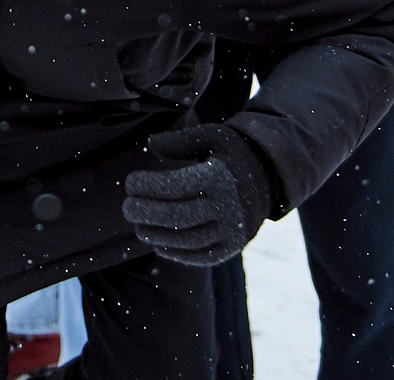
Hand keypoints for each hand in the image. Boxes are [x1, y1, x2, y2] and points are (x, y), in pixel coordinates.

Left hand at [121, 124, 273, 267]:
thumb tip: (151, 145)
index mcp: (220, 177)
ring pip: (189, 241)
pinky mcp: (233, 247)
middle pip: (179, 217)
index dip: (148, 187)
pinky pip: (202, 256)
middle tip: (126, 208)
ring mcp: (233, 230)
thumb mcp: (210, 136)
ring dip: (158, 236)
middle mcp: (229, 207)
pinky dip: (177, 253)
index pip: (176, 187)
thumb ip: (180, 141)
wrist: (268, 177)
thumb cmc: (229, 153)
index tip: (129, 183)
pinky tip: (158, 244)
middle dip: (147, 214)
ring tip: (138, 226)